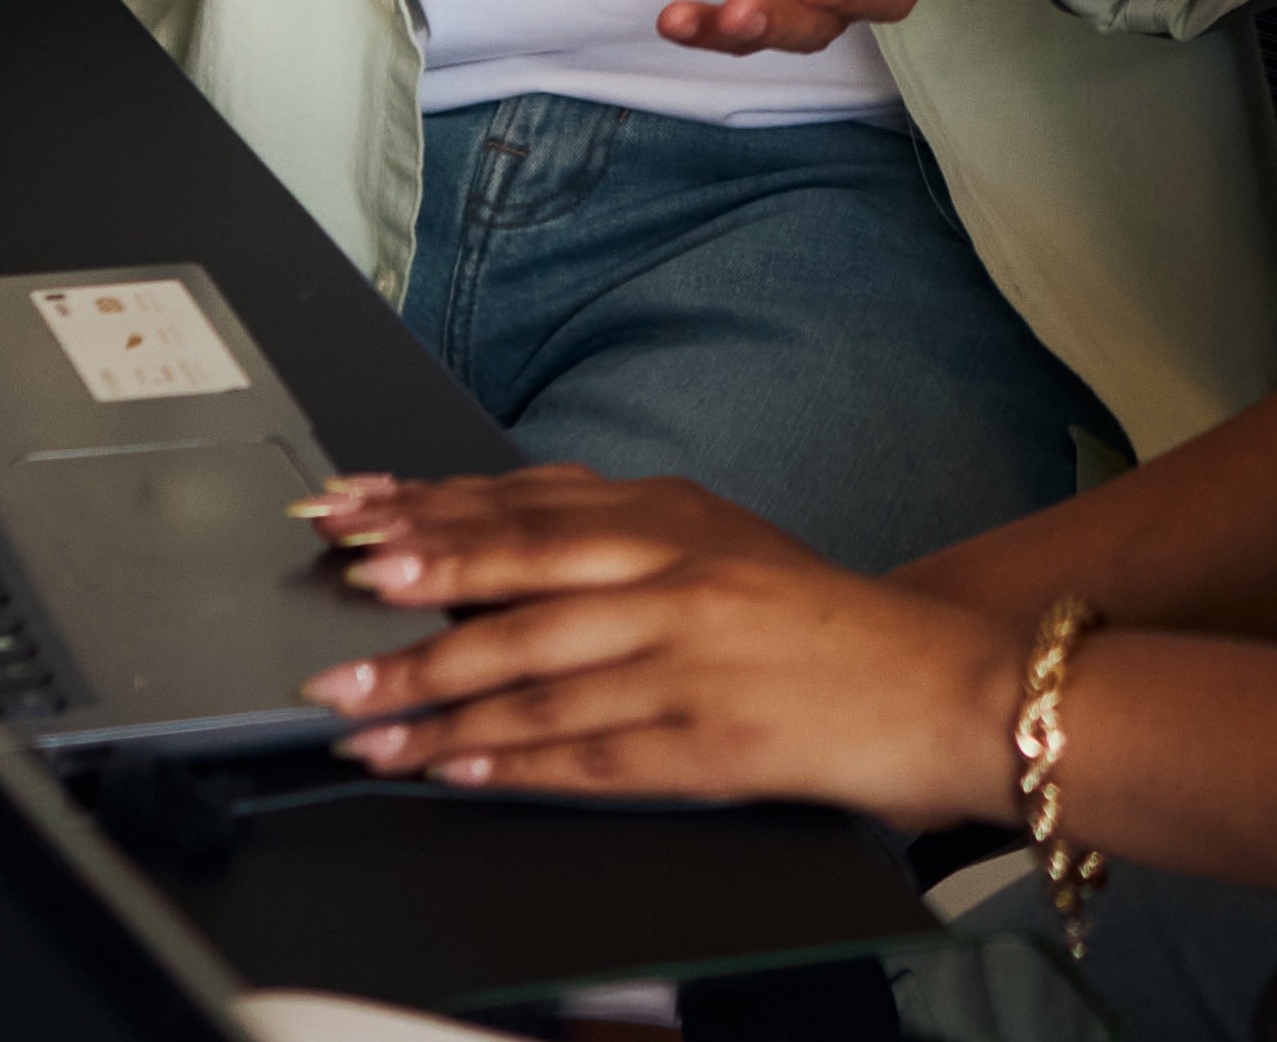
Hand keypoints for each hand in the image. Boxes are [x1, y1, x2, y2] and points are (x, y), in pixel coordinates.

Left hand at [305, 485, 1038, 822]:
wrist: (942, 684)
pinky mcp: (708, 741)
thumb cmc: (824, 624)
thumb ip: (619, 539)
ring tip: (363, 717)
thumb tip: (492, 545)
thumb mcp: (721, 547)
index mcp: (677, 517)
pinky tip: (458, 769)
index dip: (432, 515)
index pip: (530, 506)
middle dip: (416, 599)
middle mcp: (679, 576)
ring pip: (539, 677)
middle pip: (523, 580)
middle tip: (334, 614)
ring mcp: (692, 660)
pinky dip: (515, 765)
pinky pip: (590, 755)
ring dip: (440, 702)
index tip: (354, 522)